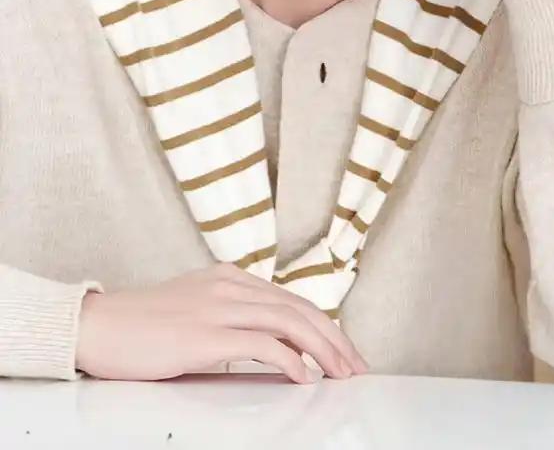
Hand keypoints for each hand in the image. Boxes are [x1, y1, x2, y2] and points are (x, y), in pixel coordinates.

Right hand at [76, 263, 367, 383]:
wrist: (98, 325)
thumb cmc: (141, 325)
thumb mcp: (193, 308)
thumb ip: (229, 314)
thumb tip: (268, 343)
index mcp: (228, 277)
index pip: (290, 299)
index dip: (324, 325)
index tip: (343, 350)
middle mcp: (228, 285)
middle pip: (297, 308)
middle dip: (333, 338)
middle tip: (356, 366)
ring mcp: (217, 307)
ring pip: (287, 321)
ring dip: (322, 349)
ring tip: (341, 373)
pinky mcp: (204, 333)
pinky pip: (260, 343)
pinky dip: (289, 359)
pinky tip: (303, 376)